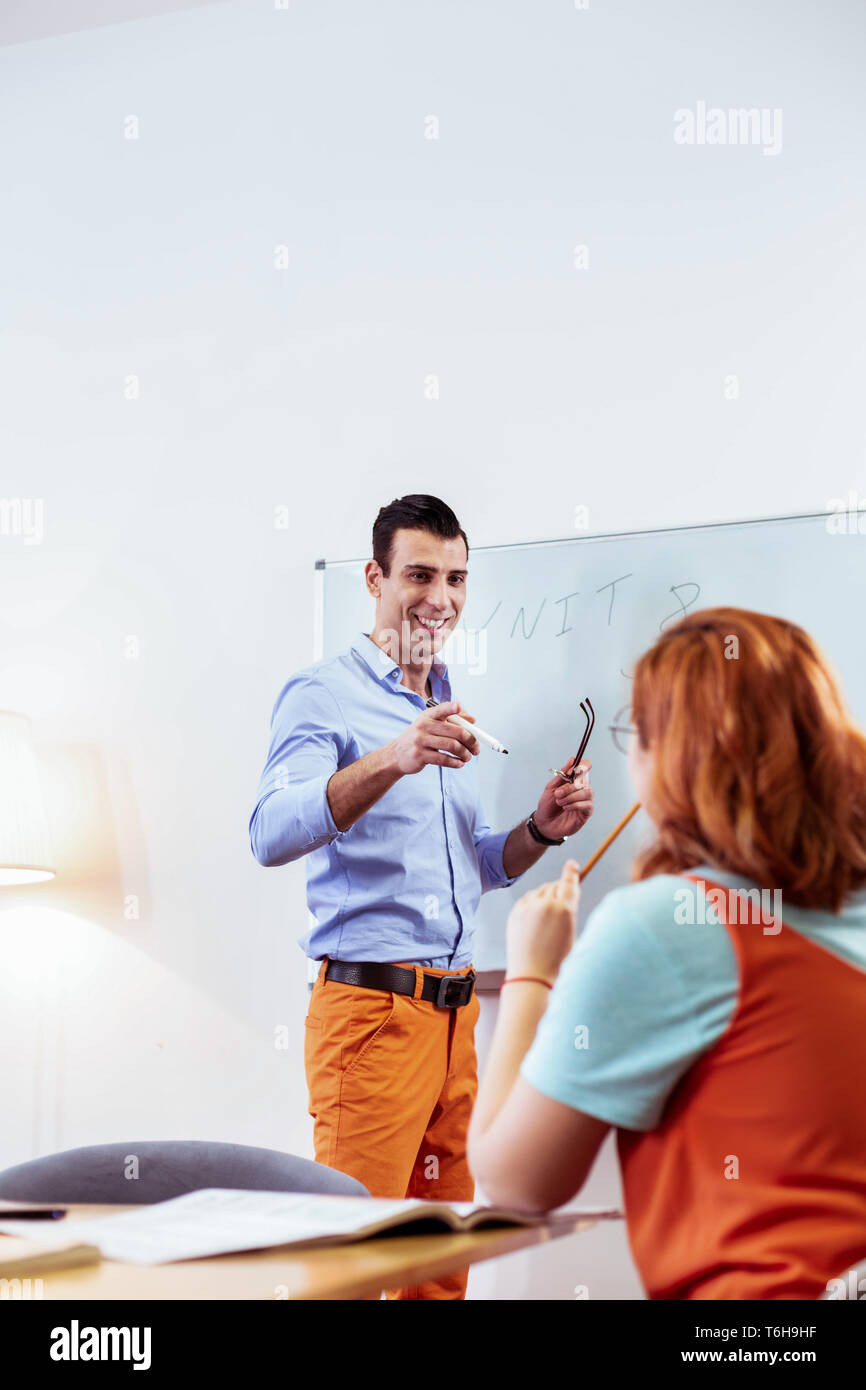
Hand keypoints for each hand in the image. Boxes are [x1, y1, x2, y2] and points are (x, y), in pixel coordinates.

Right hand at [386, 700, 479, 774]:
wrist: (396, 754)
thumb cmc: (419, 738)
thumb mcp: (430, 725)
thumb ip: (451, 720)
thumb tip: (472, 719)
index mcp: (428, 715)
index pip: (442, 709)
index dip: (451, 707)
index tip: (459, 707)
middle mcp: (424, 725)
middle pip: (455, 731)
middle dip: (470, 740)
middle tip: (476, 748)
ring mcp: (421, 740)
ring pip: (452, 746)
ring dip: (465, 753)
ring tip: (468, 757)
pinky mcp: (420, 755)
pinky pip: (444, 759)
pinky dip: (456, 763)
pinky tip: (459, 763)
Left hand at [506, 859, 580, 981]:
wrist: (532, 974)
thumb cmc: (556, 958)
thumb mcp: (571, 932)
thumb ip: (568, 910)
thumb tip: (564, 893)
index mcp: (565, 909)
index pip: (569, 882)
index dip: (571, 871)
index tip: (572, 864)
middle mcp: (546, 904)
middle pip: (555, 885)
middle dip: (559, 890)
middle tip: (560, 904)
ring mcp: (528, 907)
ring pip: (540, 891)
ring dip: (546, 897)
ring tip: (547, 919)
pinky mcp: (515, 912)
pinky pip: (527, 899)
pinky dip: (532, 904)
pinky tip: (535, 919)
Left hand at [533, 758, 593, 839]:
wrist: (544, 823)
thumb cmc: (547, 805)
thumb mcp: (551, 787)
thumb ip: (561, 774)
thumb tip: (572, 760)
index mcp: (574, 780)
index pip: (586, 767)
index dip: (584, 766)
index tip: (576, 770)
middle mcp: (582, 788)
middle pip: (585, 780)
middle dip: (570, 787)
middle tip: (558, 793)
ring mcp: (586, 800)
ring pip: (587, 792)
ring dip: (571, 796)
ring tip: (560, 802)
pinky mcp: (587, 812)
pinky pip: (587, 805)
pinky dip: (575, 805)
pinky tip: (566, 808)